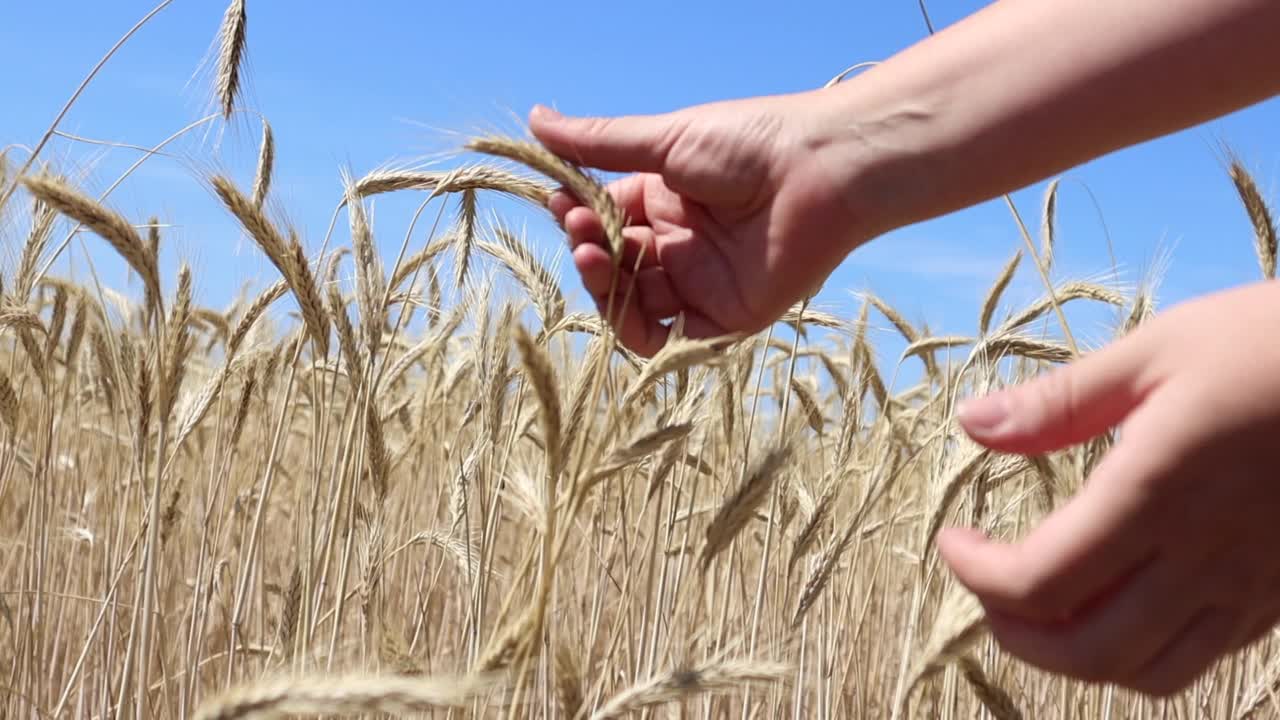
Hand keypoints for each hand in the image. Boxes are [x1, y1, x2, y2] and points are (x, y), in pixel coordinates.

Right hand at [527, 94, 871, 356]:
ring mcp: (698, 284)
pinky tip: (625, 301)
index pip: (604, 220)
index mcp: (664, 201)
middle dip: (588, 250)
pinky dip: (639, 332)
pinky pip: (670, 342)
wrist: (817, 173)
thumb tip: (535, 120)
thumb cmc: (748, 145)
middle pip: (612, 266)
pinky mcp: (723, 319)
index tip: (560, 202)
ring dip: (604, 287)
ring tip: (598, 256)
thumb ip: (599, 143)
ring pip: (631, 306)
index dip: (578, 217)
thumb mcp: (664, 141)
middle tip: (584, 231)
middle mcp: (678, 245)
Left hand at [939, 280, 1279, 695]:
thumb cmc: (1272, 344)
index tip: (952, 541)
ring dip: (1074, 655)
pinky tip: (1119, 605)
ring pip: (1145, 671)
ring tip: (1039, 607)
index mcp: (1157, 496)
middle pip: (1084, 649)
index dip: (977, 575)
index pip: (1040, 581)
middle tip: (985, 585)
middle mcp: (1202, 560)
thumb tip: (972, 423)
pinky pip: (1199, 659)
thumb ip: (1058, 402)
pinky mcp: (1278, 597)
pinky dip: (1138, 654)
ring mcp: (1248, 588)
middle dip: (1014, 633)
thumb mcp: (1156, 352)